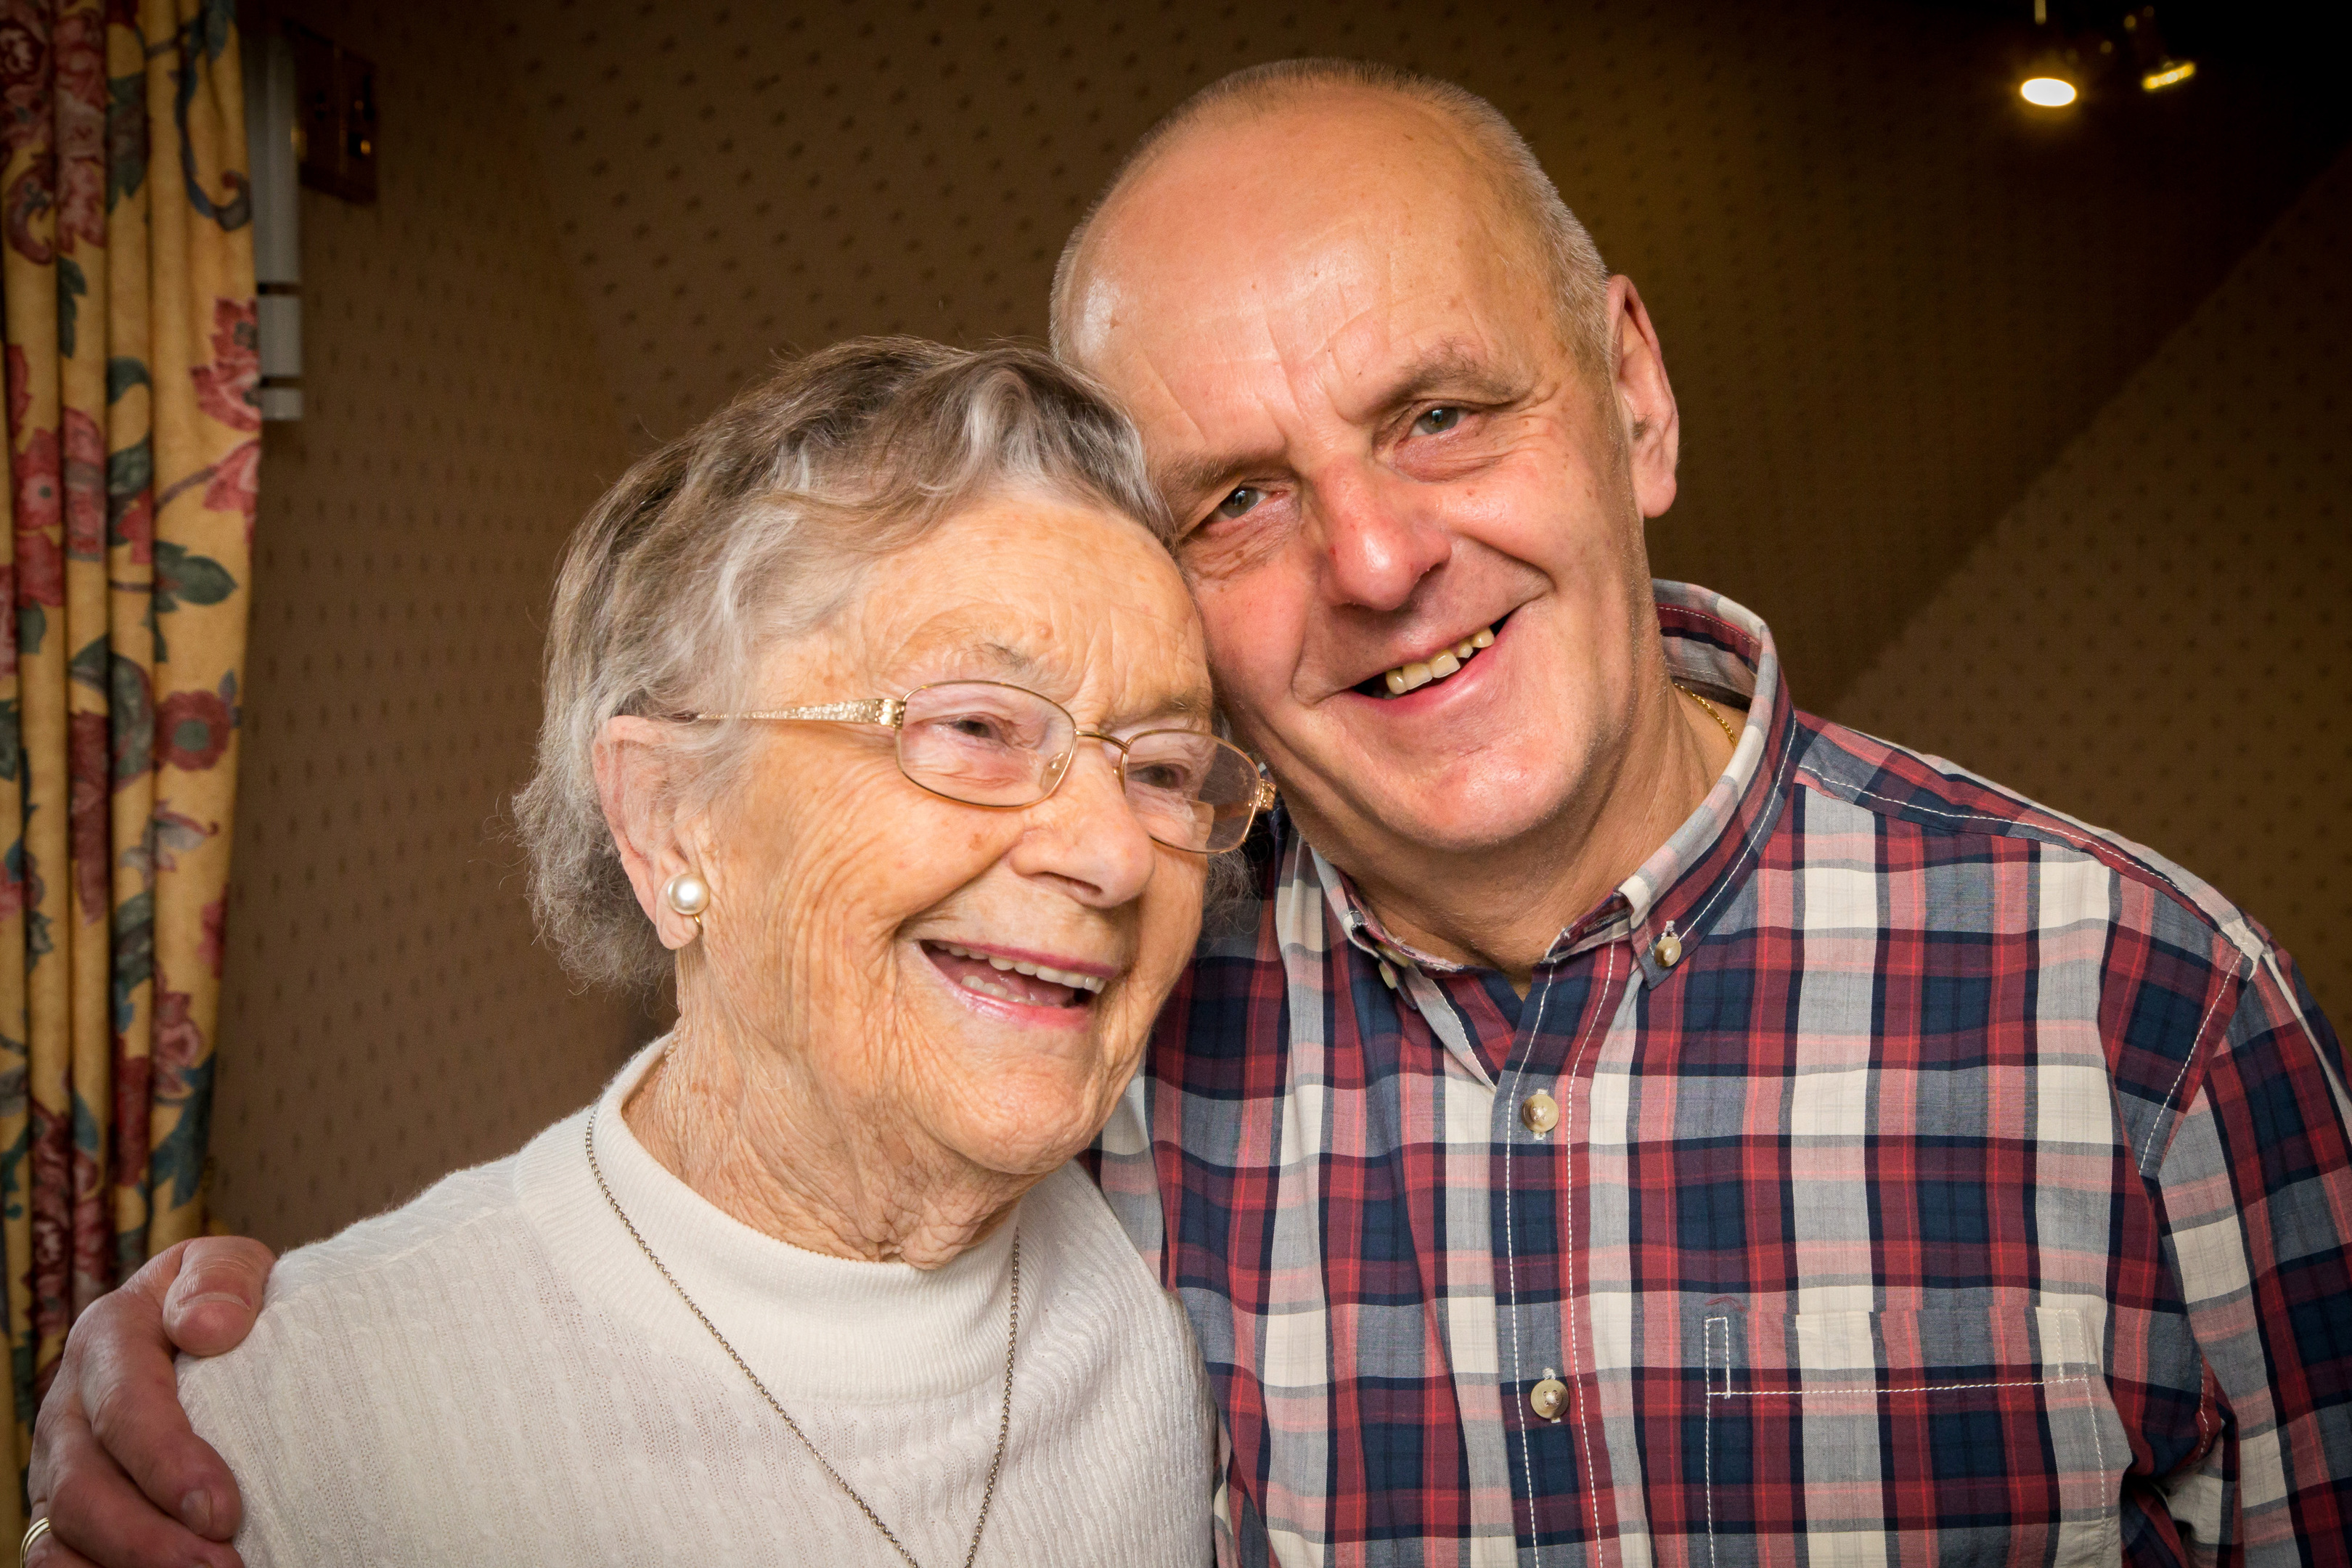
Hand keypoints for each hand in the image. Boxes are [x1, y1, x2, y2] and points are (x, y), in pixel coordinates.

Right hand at [26, 1236, 274, 1567]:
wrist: (195, 1319)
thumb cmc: (222, 1297)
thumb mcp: (229, 1265)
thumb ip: (222, 1279)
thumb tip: (210, 1326)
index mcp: (106, 1337)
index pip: (125, 1407)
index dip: (168, 1464)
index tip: (224, 1509)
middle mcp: (67, 1406)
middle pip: (83, 1488)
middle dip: (149, 1539)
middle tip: (222, 1567)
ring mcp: (57, 1462)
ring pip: (59, 1536)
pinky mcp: (62, 1508)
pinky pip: (53, 1559)